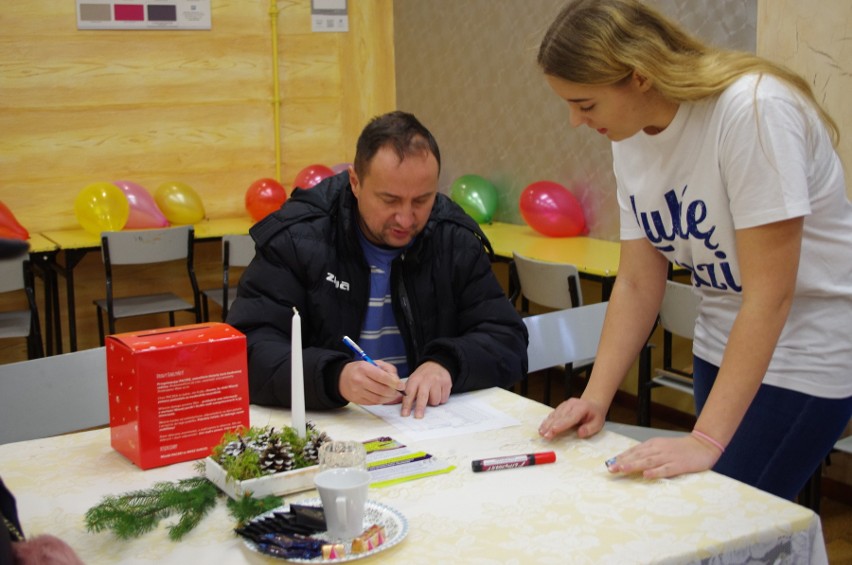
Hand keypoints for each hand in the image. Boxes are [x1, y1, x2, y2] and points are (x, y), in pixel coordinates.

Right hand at [338, 359, 404, 404]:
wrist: (341, 378)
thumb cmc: (360, 369)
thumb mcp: (374, 363)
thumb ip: (388, 370)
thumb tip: (397, 381)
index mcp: (364, 368)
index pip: (382, 377)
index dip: (394, 383)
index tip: (401, 385)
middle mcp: (359, 380)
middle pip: (382, 390)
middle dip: (393, 392)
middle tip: (398, 391)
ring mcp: (357, 392)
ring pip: (378, 398)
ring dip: (389, 398)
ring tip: (393, 395)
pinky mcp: (357, 400)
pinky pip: (373, 403)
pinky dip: (382, 401)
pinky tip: (384, 397)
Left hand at [400, 361, 451, 418]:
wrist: (437, 364)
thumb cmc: (423, 376)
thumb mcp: (413, 380)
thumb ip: (407, 392)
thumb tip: (399, 405)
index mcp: (415, 379)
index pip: (409, 393)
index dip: (406, 405)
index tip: (405, 414)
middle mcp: (426, 380)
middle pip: (423, 396)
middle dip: (420, 408)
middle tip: (418, 416)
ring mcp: (437, 381)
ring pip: (435, 400)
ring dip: (433, 402)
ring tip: (431, 396)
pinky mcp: (447, 383)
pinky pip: (444, 399)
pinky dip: (441, 399)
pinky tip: (439, 392)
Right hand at [538, 397, 606, 439]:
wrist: (592, 403)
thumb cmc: (595, 415)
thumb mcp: (598, 423)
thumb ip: (589, 429)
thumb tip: (580, 433)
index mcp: (581, 408)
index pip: (570, 417)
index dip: (561, 424)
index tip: (554, 430)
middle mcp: (571, 404)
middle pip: (560, 416)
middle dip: (551, 426)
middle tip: (545, 435)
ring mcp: (565, 405)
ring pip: (554, 415)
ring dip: (547, 424)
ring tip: (541, 432)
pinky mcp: (560, 407)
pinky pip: (553, 414)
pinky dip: (547, 421)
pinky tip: (542, 427)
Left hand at [605, 434, 720, 478]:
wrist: (702, 445)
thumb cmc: (680, 448)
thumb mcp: (662, 447)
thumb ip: (648, 453)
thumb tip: (630, 460)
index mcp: (653, 444)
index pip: (634, 450)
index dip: (622, 457)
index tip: (609, 464)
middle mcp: (659, 449)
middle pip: (638, 456)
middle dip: (623, 462)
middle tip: (611, 469)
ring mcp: (669, 457)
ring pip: (649, 461)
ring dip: (634, 465)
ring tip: (623, 469)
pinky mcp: (679, 465)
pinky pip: (665, 469)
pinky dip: (655, 472)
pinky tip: (646, 475)